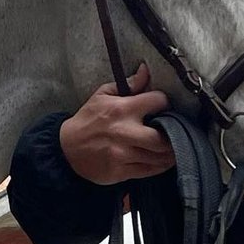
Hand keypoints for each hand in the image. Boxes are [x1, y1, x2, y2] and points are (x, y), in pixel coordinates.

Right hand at [59, 63, 174, 183]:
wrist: (66, 150)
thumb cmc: (88, 120)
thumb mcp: (103, 96)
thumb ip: (128, 84)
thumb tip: (147, 70)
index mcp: (121, 110)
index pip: (158, 102)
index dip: (164, 102)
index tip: (164, 106)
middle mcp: (124, 133)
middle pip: (163, 138)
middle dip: (174, 135)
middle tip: (178, 131)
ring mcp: (123, 155)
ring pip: (159, 157)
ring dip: (170, 152)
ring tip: (175, 146)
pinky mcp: (121, 172)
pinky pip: (150, 170)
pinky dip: (160, 165)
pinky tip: (163, 159)